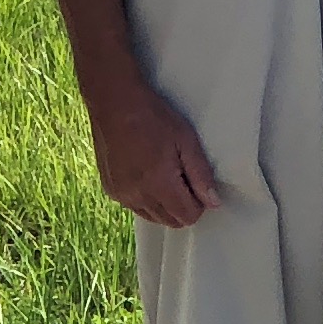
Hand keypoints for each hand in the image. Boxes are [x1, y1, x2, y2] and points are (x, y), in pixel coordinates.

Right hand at [87, 75, 222, 228]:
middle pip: (170, 221)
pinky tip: (144, 173)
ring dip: (163, 204)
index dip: (197, 203)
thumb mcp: (186, 140)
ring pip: (152, 217)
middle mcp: (138, 196)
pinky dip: (144, 198)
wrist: (113, 102)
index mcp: (159, 184)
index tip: (194, 181)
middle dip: (181, 205)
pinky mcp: (110, 190)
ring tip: (161, 172)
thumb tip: (213, 203)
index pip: (187, 216)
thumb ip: (201, 174)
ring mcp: (121, 195)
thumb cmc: (153, 116)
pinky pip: (135, 206)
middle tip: (180, 175)